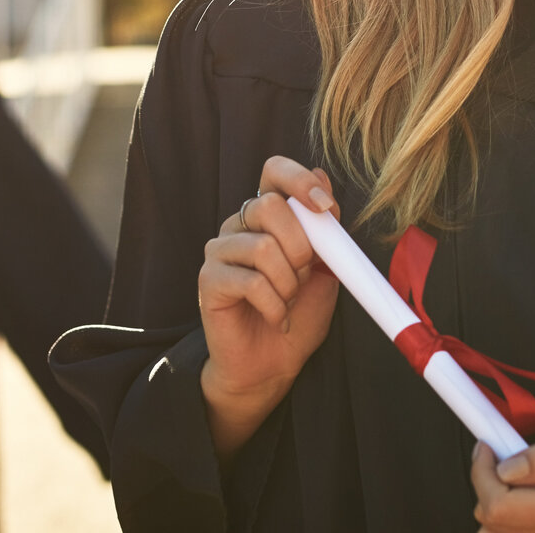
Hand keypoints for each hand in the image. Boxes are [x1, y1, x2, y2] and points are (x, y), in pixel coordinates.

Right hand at [198, 155, 340, 458]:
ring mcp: (220, 250)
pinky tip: (275, 318)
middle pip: (269, 206)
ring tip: (287, 301)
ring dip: (288, 282)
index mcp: (268, 215)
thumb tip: (322, 177)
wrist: (273, 364)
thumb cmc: (298, 314)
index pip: (274, 171)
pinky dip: (274, 305)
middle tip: (303, 276)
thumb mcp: (324, 268)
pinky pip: (250, 281)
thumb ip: (323, 228)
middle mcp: (239, 224)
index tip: (325, 207)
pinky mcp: (208, 280)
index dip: (299, 180)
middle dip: (300, 246)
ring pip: (262, 246)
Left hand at [470, 433, 534, 532]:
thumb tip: (506, 468)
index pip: (498, 508)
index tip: (487, 446)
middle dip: (486, 485)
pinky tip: (531, 493)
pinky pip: (520, 532)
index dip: (481, 474)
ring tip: (520, 473)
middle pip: (494, 524)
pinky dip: (514, 513)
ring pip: (503, 531)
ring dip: (499, 500)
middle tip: (500, 454)